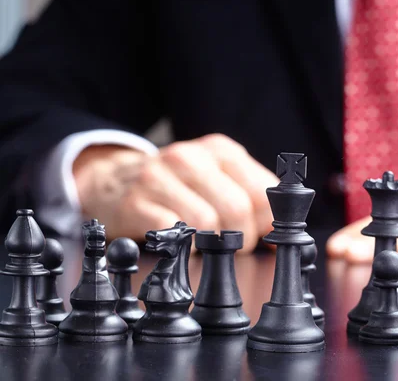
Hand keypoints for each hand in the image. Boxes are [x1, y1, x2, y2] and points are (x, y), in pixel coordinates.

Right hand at [73, 133, 277, 250]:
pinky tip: (182, 246)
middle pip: (238, 209)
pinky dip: (184, 249)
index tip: (264, 238)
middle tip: (232, 247)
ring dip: (212, 247)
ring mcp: (160, 177)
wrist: (112, 180)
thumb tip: (282, 236)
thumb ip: (251, 198)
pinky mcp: (135, 203)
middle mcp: (192, 157)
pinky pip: (174, 234)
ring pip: (208, 224)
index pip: (264, 192)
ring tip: (205, 246)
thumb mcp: (217, 177)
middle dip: (242, 239)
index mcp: (221, 150)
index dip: (268, 224)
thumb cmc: (178, 186)